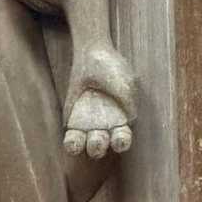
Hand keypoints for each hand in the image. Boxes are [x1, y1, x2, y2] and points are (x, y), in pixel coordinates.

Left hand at [63, 44, 135, 159]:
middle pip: (103, 143)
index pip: (121, 138)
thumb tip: (129, 120)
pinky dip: (72, 142)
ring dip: (85, 147)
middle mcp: (105, 124)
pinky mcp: (73, 118)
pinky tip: (71, 144)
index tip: (119, 141)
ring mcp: (88, 122)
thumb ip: (129, 102)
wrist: (92, 53)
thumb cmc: (112, 69)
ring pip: (86, 143)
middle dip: (100, 147)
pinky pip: (72, 135)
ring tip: (82, 145)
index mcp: (121, 119)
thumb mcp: (126, 83)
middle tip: (98, 142)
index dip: (121, 143)